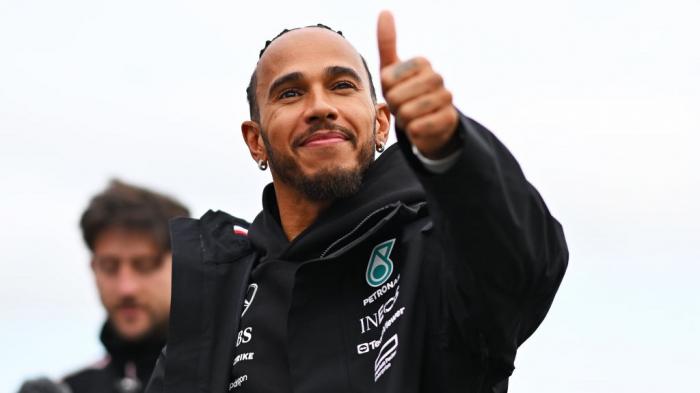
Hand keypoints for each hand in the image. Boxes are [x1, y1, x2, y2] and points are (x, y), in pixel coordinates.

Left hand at [377, 11, 458, 159]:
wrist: (427, 125)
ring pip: (407, 113)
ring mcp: (446, 97)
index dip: (387, 91)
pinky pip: (419, 128)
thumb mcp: (392, 71)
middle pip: (396, 97)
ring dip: (404, 121)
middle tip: (404, 107)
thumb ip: (387, 42)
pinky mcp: (450, 119)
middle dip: (395, 107)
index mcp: (422, 62)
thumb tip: (384, 11)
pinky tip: (421, 128)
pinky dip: (414, 132)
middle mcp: (437, 77)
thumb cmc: (406, 94)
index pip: (387, 79)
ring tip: (412, 117)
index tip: (396, 91)